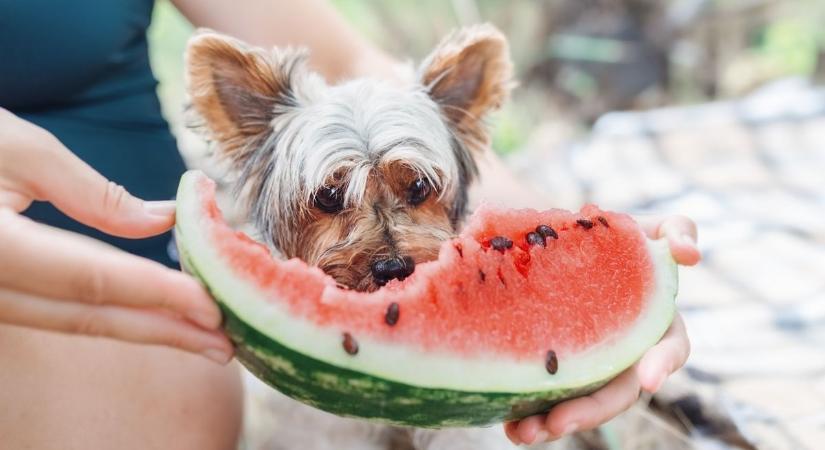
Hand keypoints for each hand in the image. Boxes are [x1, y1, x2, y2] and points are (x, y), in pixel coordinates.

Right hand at [0, 108, 232, 363]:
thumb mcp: (16, 146)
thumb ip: (91, 193)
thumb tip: (160, 221)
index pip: (91, 280)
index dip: (157, 296)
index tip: (213, 307)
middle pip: (90, 316)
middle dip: (163, 330)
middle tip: (227, 342)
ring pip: (76, 321)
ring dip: (143, 328)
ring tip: (203, 335)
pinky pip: (58, 311)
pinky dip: (111, 313)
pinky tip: (151, 314)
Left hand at [504, 215, 698, 444]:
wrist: (568, 245)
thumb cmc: (618, 240)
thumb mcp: (649, 229)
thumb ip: (678, 231)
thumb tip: (690, 255)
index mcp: (657, 327)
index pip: (670, 350)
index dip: (663, 365)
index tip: (650, 380)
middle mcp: (628, 357)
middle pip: (617, 394)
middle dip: (590, 412)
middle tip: (558, 422)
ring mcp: (594, 369)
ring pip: (580, 405)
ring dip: (553, 423)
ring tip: (522, 433)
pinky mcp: (562, 373)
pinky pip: (550, 399)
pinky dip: (529, 415)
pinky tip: (507, 424)